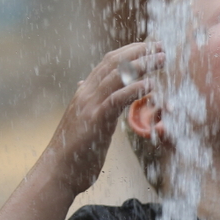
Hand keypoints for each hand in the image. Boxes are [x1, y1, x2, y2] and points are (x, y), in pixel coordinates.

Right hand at [44, 42, 163, 194]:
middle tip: (161, 47)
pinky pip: (116, 99)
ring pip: (117, 76)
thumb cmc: (73, 152)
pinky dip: (134, 89)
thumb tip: (81, 84)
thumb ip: (87, 102)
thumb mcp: (81, 121)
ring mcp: (89, 106)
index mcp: (84, 93)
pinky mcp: (95, 121)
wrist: (57, 172)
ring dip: (142, 65)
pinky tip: (150, 84)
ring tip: (162, 60)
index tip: (150, 47)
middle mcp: (85, 94)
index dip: (130, 51)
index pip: (108, 63)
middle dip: (139, 52)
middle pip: (114, 63)